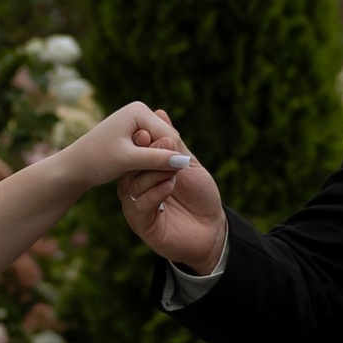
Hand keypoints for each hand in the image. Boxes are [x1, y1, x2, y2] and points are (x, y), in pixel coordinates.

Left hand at [60, 99, 194, 202]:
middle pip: (167, 139)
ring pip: (161, 146)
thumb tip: (184, 162)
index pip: (169, 136)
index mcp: (139, 110)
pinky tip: (142, 173)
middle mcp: (140, 111)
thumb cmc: (97, 160)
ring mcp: (137, 122)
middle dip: (164, 159)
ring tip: (147, 177)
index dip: (170, 158)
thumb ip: (156, 159)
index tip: (167, 179)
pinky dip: (150, 162)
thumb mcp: (128, 161)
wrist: (74, 166)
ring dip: (157, 162)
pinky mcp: (134, 134)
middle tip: (157, 180)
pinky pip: (152, 148)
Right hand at [112, 104, 226, 276]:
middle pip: (129, 169)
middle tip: (162, 146)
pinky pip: (140, 206)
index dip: (140, 142)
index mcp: (144, 173)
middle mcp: (136, 189)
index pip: (134, 154)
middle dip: (145, 155)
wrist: (213, 230)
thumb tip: (160, 112)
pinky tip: (169, 185)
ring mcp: (136, 208)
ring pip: (132, 186)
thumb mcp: (188, 164)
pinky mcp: (142, 225)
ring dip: (153, 174)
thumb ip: (173, 143)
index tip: (149, 131)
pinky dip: (154, 193)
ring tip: (173, 168)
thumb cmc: (201, 197)